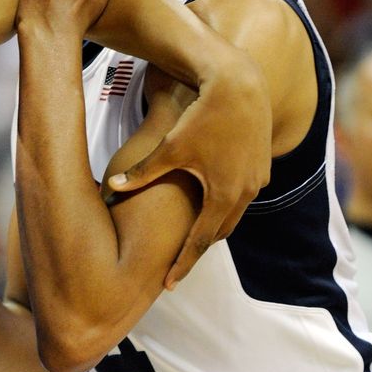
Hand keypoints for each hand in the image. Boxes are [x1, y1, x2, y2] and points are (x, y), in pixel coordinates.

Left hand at [108, 56, 271, 288]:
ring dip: (213, 227)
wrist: (241, 87)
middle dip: (198, 249)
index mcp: (223, 196)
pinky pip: (242, 197)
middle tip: (176, 265)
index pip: (199, 242)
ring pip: (233, 215)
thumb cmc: (202, 116)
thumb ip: (142, 172)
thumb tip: (111, 187)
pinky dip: (225, 206)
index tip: (168, 284)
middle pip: (219, 232)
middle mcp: (246, 194)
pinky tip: (211, 205)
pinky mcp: (261, 167)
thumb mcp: (170, 147)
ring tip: (192, 239)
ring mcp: (258, 181)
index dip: (182, 264)